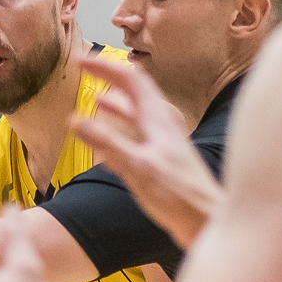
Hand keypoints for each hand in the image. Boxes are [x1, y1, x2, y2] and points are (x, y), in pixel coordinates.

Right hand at [73, 56, 221, 247]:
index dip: (105, 67)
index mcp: (157, 119)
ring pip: (138, 113)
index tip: (81, 61)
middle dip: (110, 79)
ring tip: (97, 99)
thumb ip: (107, 143)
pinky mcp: (164, 159)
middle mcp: (163, 125)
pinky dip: (123, 129)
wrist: (206, 221)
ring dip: (117, 104)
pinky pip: (140, 134)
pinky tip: (111, 142)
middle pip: (136, 91)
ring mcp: (165, 142)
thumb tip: (75, 119)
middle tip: (88, 73)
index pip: (130, 79)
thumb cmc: (178, 195)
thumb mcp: (137, 166)